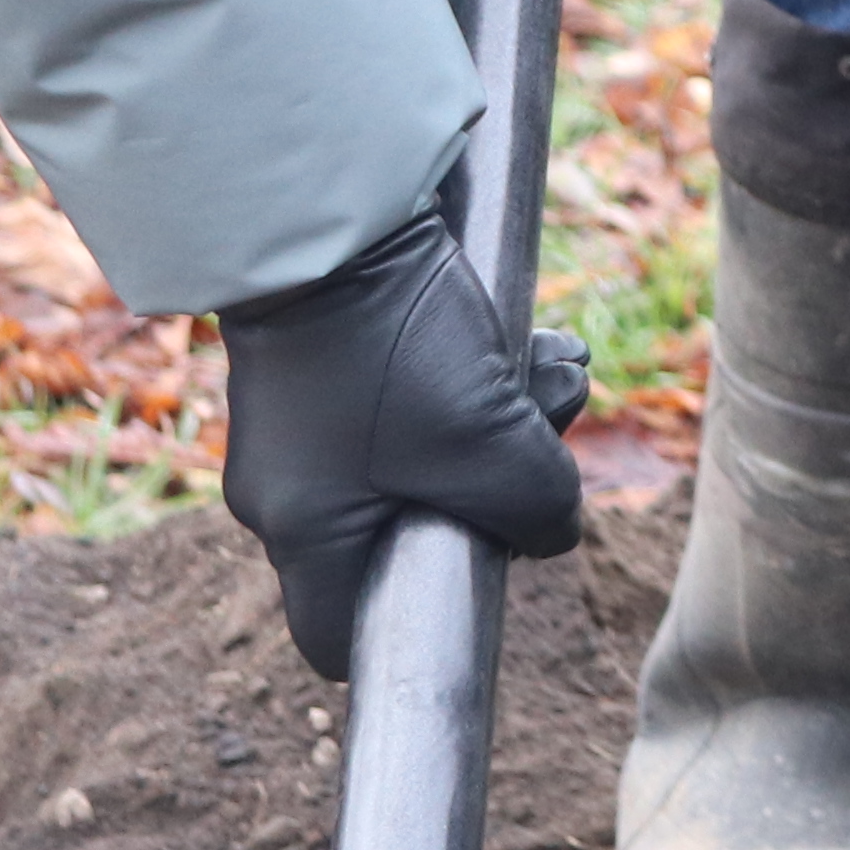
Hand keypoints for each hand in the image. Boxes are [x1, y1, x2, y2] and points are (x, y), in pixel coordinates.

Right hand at [217, 202, 591, 678]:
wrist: (337, 212)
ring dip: (512, 412)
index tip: (480, 577)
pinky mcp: (341, 357)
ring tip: (554, 367)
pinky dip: (488, 367)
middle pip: (417, 525)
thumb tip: (547, 532)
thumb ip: (535, 512)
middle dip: (500, 482)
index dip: (416, 627)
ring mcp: (314, 419)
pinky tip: (538, 338)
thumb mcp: (492, 447)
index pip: (341, 636)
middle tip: (542, 428)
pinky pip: (426, 390)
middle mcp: (294, 485)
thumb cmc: (396, 346)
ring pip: (438, 448)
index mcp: (305, 532)